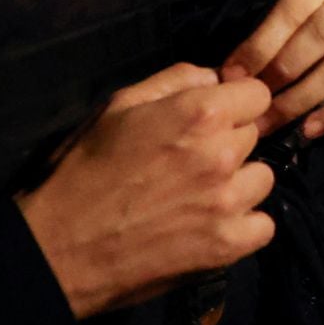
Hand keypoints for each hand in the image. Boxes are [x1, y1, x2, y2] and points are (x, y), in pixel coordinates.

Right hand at [17, 64, 275, 318]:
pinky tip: (212, 226)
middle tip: (191, 162)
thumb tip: (214, 77)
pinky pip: (263, 226)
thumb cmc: (84, 170)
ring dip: (239, 185)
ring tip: (200, 195)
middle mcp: (223, 153)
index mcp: (200, 112)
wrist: (60, 247)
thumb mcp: (119, 106)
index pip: (257, 94)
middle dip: (230, 143)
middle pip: (255, 136)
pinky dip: (243, 227)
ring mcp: (228, 202)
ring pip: (262, 179)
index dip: (236, 104)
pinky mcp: (228, 245)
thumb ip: (174, 81)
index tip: (215, 120)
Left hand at [224, 0, 323, 137]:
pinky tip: (309, 130)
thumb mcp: (272, 8)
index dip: (261, 47)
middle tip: (254, 102)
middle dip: (283, 73)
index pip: (291, 12)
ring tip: (271, 122)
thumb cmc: (289, 14)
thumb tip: (229, 78)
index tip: (234, 76)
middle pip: (322, 37)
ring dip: (301, 101)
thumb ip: (256, 36)